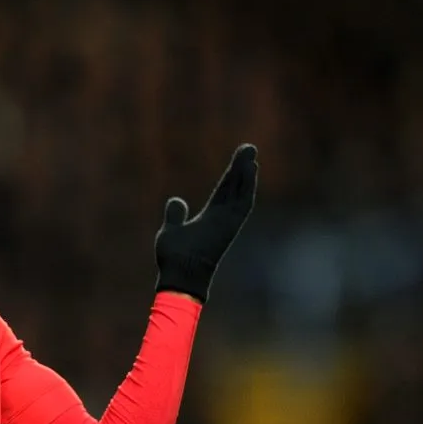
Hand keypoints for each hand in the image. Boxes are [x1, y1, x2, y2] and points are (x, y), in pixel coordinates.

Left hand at [154, 143, 257, 301]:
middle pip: (235, 188)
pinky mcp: (229, 226)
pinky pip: (242, 203)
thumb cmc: (175, 258)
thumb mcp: (172, 230)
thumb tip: (176, 200)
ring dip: (245, 173)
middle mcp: (222, 218)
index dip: (232, 175)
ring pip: (240, 192)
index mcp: (211, 218)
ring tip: (250, 153)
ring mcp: (227, 222)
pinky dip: (247, 186)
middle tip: (249, 148)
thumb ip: (176, 215)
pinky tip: (250, 169)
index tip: (240, 160)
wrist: (180, 275)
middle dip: (242, 167)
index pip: (224, 191)